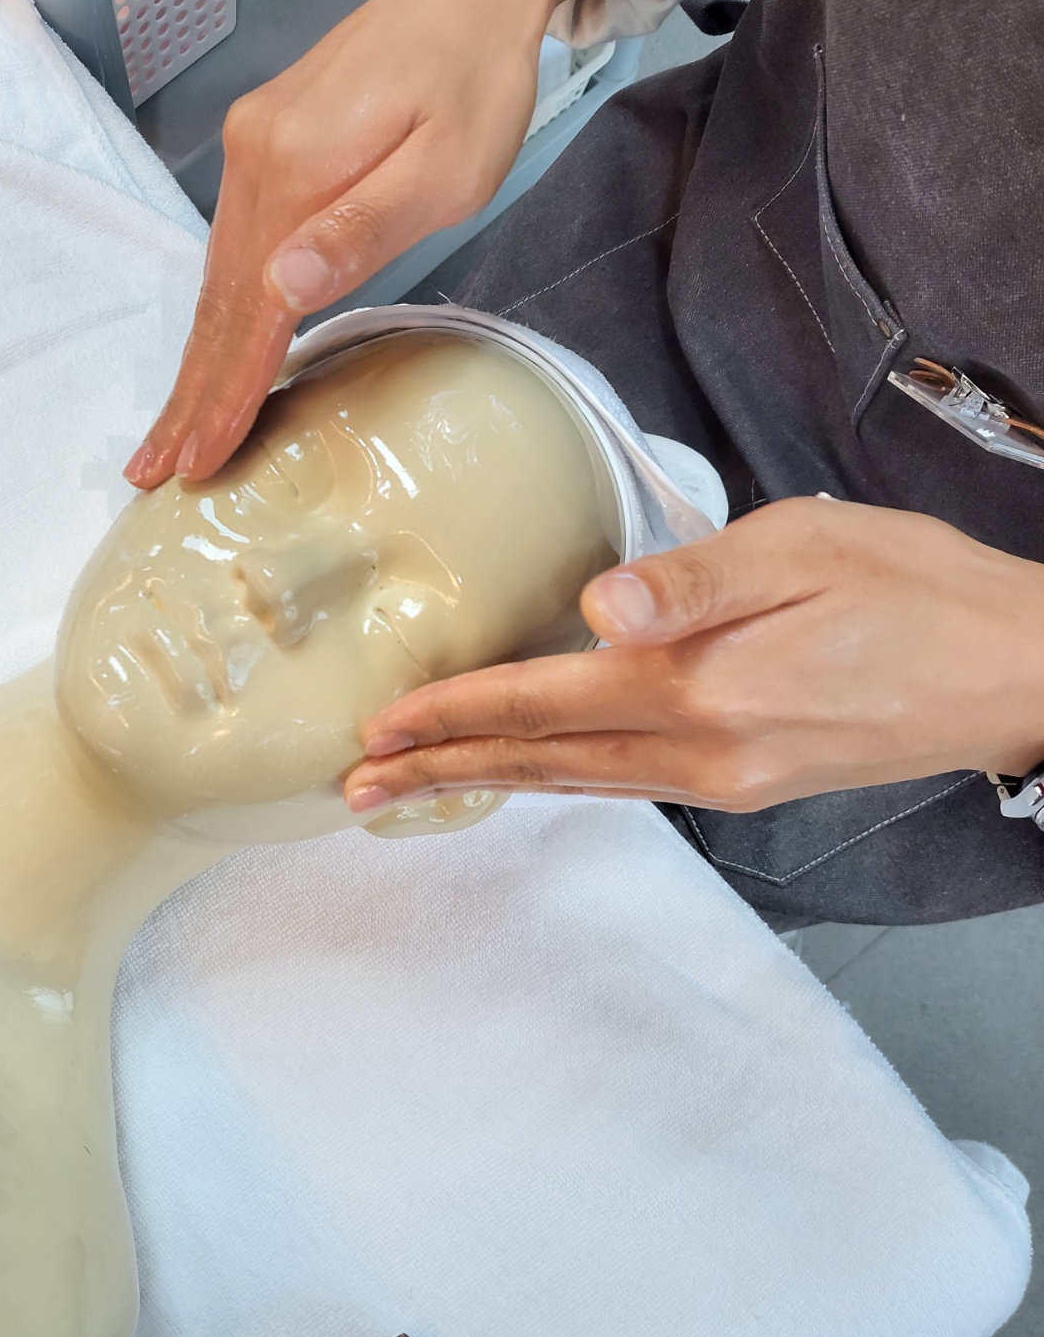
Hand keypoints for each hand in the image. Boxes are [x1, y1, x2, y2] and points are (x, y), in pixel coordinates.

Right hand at [125, 0, 648, 488]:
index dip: (225, 393)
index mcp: (294, 173)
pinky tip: (211, 351)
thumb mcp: (444, 166)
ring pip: (217, 281)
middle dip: (188, 394)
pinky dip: (219, 315)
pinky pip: (232, 252)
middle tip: (155, 469)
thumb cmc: (473, 81)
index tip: (197, 461)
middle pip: (216, 303)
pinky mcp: (267, 149)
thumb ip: (362, 230)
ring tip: (173, 432)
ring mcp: (254, 154)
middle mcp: (254, 164)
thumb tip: (282, 290)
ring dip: (196, 361)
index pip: (249, 312)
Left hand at [343, 497, 1043, 813]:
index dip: (455, 714)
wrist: (1015, 672)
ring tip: (412, 790)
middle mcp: (702, 754)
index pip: (544, 702)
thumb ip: (694, 578)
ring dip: (487, 785)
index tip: (381, 727)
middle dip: (442, 771)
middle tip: (358, 786)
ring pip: (576, 785)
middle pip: (542, 763)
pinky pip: (622, 786)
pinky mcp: (747, 783)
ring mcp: (725, 781)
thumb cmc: (915, 589)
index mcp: (703, 687)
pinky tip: (523, 776)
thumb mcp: (808, 546)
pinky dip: (554, 783)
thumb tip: (600, 602)